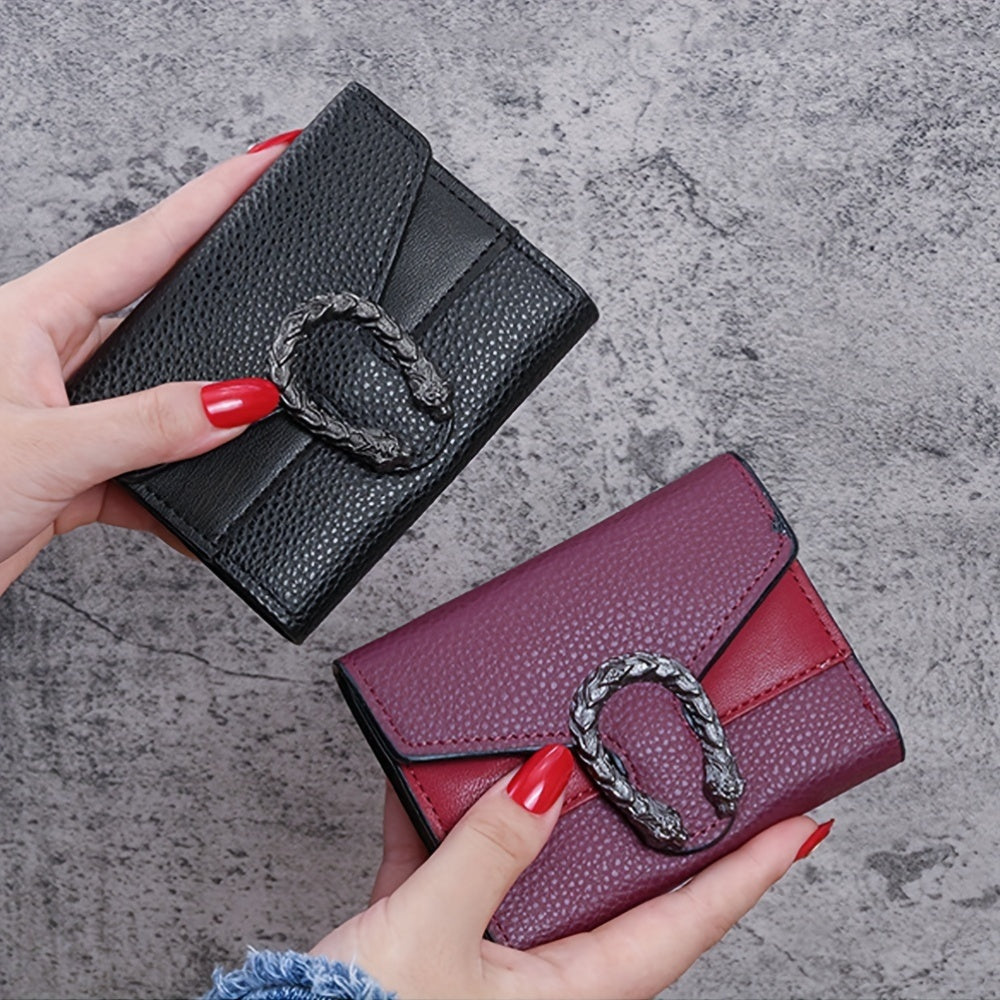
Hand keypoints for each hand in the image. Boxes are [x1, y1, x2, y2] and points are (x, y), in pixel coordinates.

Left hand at [0, 134, 298, 593]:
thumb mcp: (45, 449)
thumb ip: (146, 423)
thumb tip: (237, 399)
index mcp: (29, 318)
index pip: (139, 244)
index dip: (207, 200)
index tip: (263, 163)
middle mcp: (47, 357)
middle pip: (153, 306)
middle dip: (216, 285)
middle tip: (272, 255)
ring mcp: (62, 414)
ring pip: (155, 396)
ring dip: (200, 416)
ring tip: (255, 402)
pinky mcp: (70, 468)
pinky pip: (143, 468)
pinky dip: (176, 492)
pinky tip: (200, 507)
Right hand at [311, 746, 824, 999]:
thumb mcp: (434, 933)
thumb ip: (491, 850)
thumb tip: (548, 777)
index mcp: (570, 988)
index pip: (686, 921)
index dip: (750, 871)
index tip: (803, 824)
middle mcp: (542, 973)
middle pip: (621, 890)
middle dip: (658, 831)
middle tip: (700, 775)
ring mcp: (489, 954)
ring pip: (536, 869)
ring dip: (543, 814)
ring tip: (564, 757)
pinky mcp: (435, 935)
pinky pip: (454, 864)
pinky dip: (443, 821)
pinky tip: (423, 777)